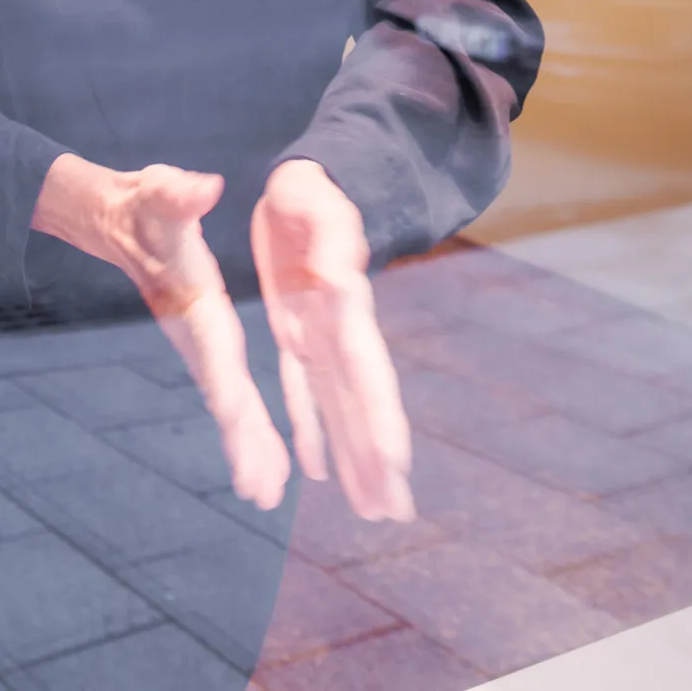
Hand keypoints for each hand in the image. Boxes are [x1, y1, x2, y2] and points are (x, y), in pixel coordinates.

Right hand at [32, 155, 290, 508]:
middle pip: (220, 392)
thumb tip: (205, 187)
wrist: (116, 221)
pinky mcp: (206, 345)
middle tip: (260, 489)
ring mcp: (198, 343)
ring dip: (246, 447)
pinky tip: (270, 466)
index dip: (227, 386)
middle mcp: (193, 331)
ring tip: (268, 493)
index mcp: (191, 300)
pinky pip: (230, 396)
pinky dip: (247, 432)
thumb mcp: (160, 190)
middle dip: (240, 439)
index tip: (242, 426)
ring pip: (226, 403)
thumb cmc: (144, 203)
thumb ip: (180, 193)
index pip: (212, 348)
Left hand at [252, 158, 413, 521]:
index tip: (395, 461)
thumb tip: (342, 277)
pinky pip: (305, 390)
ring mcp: (319, 333)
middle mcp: (336, 324)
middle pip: (361, 398)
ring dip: (354, 456)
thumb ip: (329, 232)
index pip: (363, 362)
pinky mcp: (296, 331)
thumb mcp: (308, 193)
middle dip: (376, 454)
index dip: (378, 411)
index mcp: (340, 294)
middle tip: (393, 514)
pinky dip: (314, 429)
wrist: (306, 176)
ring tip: (372, 510)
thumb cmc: (306, 182)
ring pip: (338, 405)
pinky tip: (320, 472)